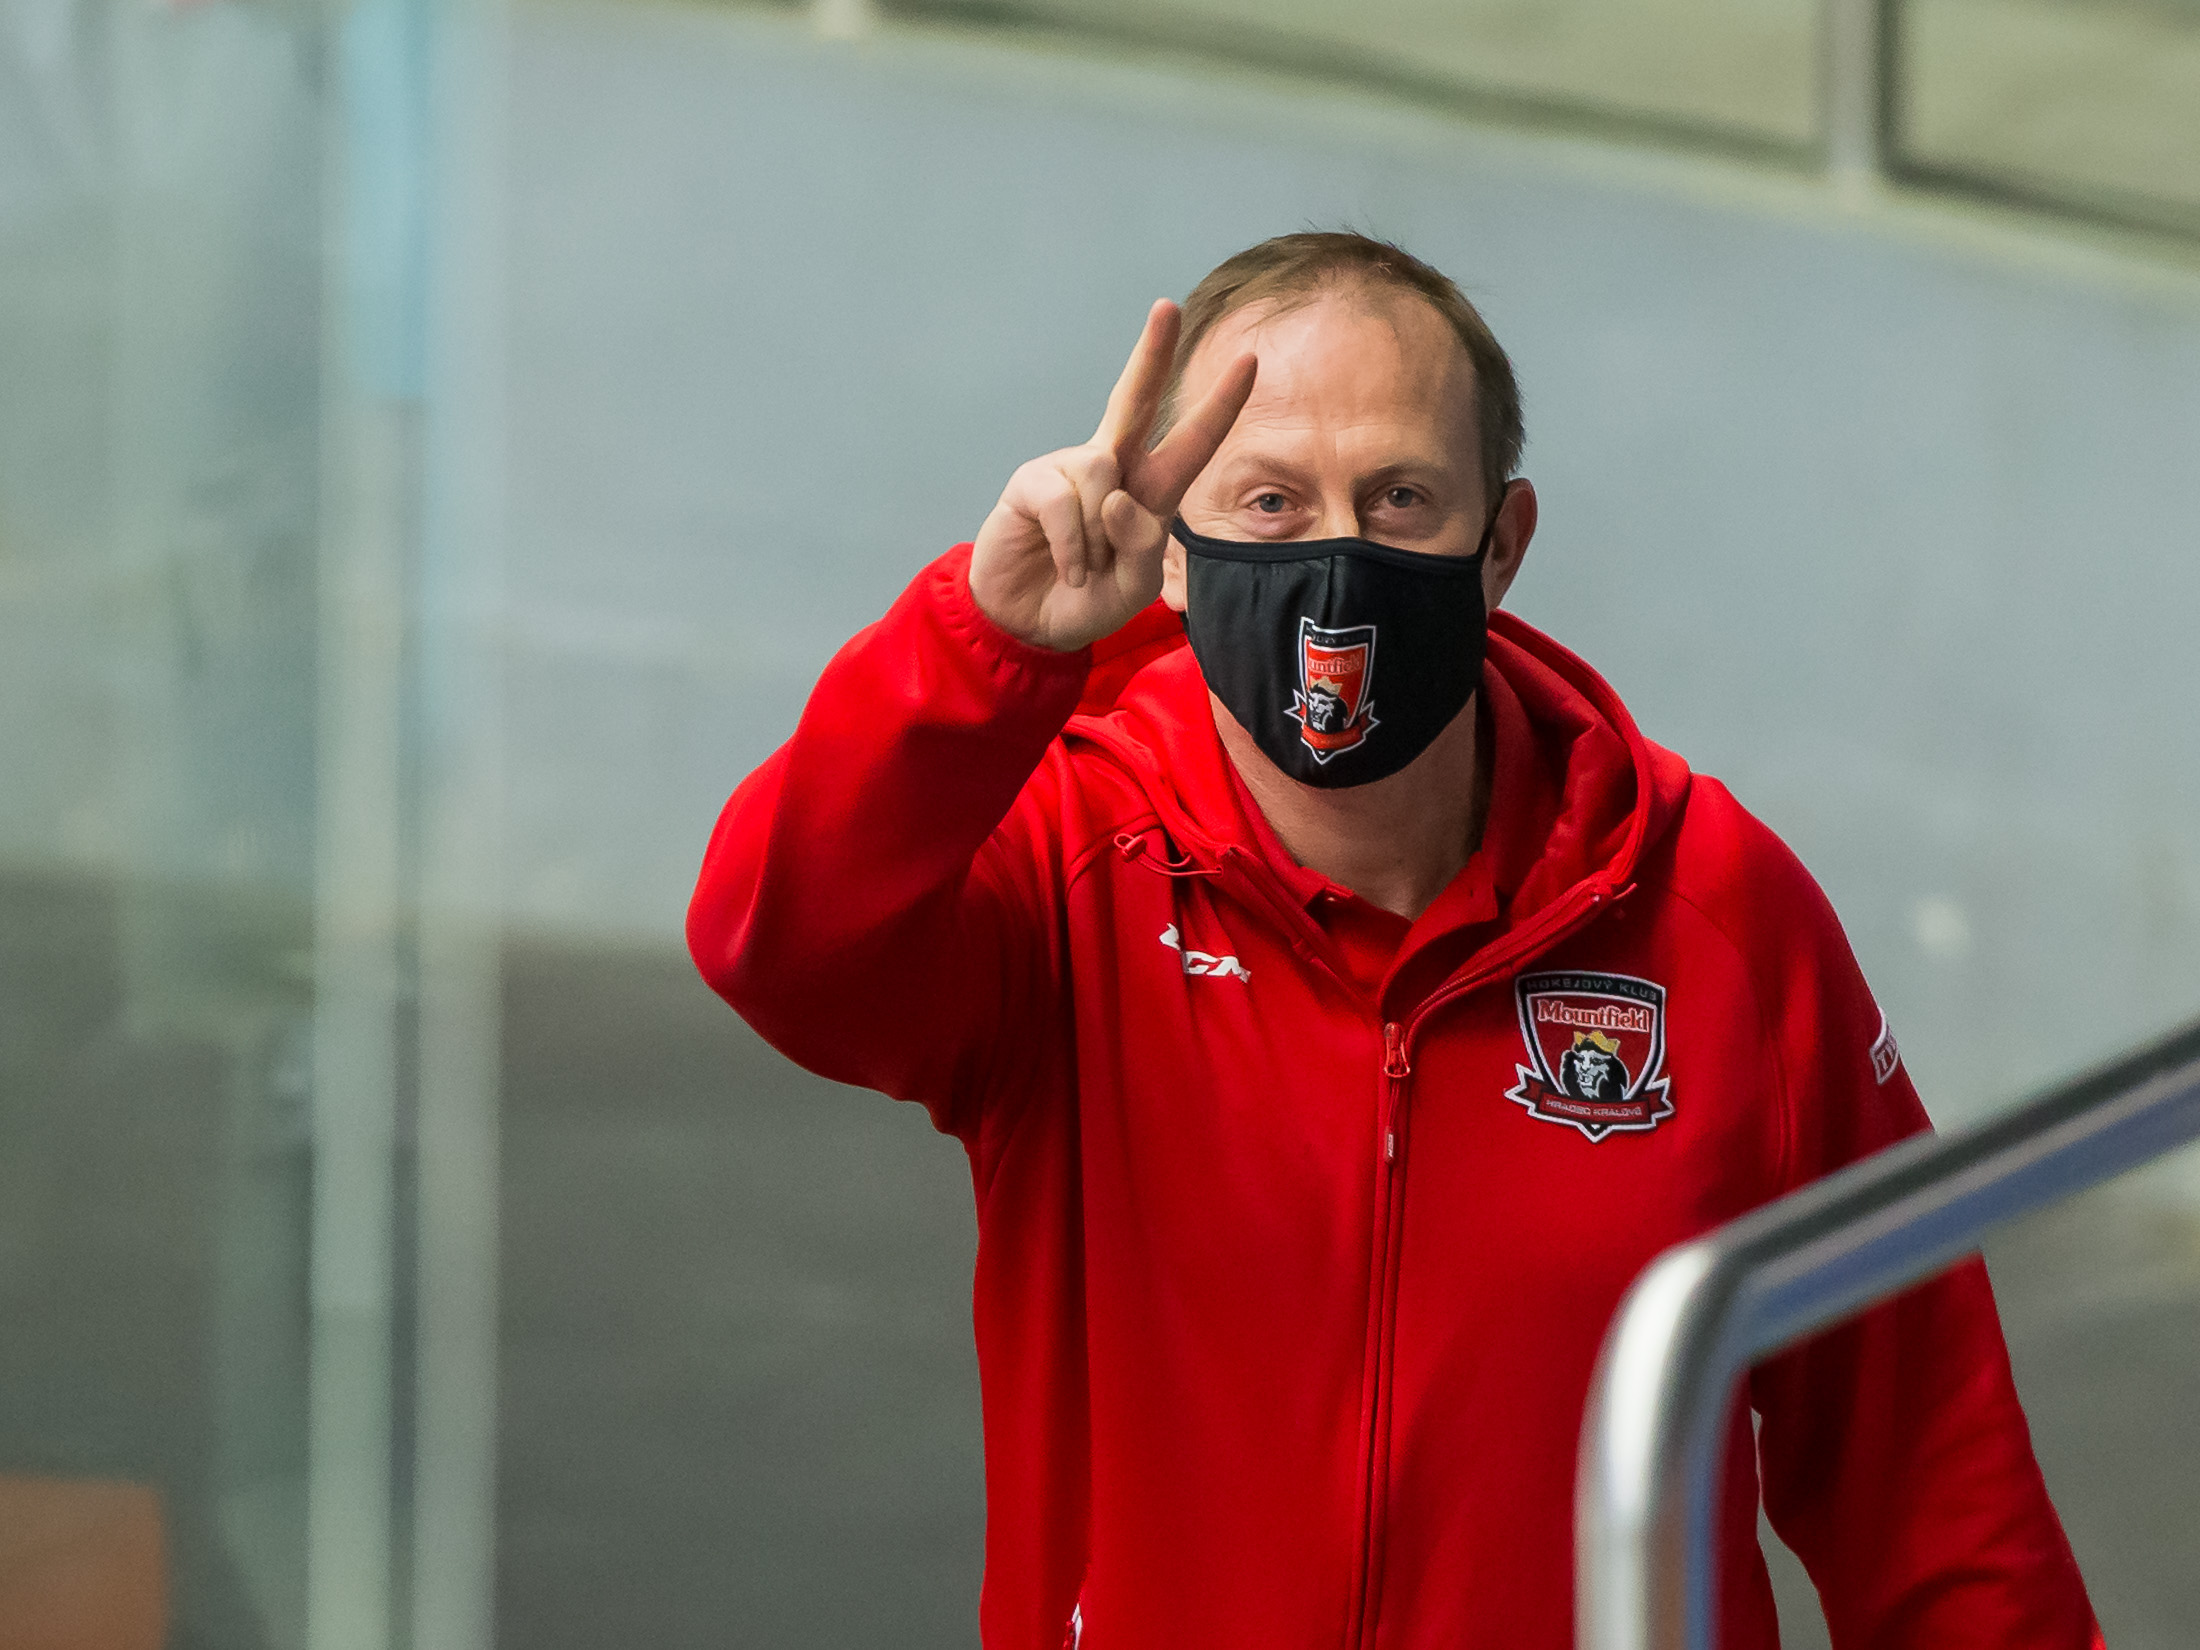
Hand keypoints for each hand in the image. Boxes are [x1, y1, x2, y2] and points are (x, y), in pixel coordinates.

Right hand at [969, 299, 1256, 651]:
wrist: (1031, 624)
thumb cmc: (1089, 598)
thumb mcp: (1136, 582)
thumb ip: (1142, 543)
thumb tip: (1116, 496)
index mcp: (1150, 489)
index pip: (1190, 441)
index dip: (1220, 404)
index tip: (1249, 359)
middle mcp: (1112, 467)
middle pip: (1135, 400)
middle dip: (1151, 353)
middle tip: (1167, 307)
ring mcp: (1069, 470)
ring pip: (1103, 476)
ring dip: (1099, 537)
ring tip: (1085, 568)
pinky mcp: (1031, 483)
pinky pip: (1065, 502)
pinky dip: (1072, 546)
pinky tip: (1066, 566)